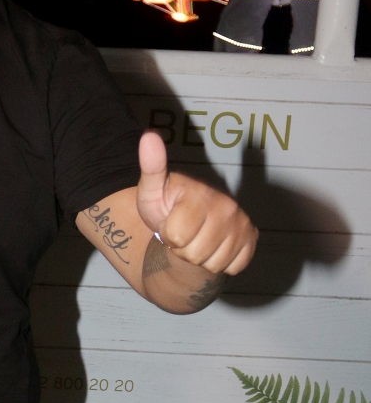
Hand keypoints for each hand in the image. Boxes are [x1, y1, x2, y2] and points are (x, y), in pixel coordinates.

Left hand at [136, 130, 256, 275]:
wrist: (188, 217)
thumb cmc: (166, 204)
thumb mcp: (151, 189)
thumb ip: (152, 166)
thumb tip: (149, 135)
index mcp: (201, 194)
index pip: (177, 237)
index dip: (168, 234)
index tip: (170, 221)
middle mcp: (228, 206)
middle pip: (194, 255)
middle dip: (183, 249)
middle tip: (184, 232)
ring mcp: (242, 223)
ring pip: (213, 265)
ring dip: (201, 258)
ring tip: (197, 237)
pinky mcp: (252, 238)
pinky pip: (233, 267)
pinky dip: (221, 262)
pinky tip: (214, 245)